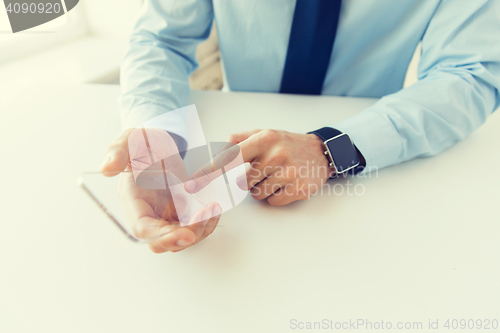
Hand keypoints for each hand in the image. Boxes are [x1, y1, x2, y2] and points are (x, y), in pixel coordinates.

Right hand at [100, 128, 221, 252]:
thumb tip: (105, 169)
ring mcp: (163, 216)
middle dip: (186, 236)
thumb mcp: (130, 140)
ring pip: (181, 238)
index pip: (144, 229)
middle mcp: (147, 214)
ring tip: (213, 208)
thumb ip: (118, 152)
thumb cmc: (144, 142)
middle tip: (206, 216)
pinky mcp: (178, 213)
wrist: (160, 143)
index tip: (186, 234)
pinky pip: (193, 228)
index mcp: (133, 200)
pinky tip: (214, 209)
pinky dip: (205, 223)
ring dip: (200, 230)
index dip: (163, 236)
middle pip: (163, 241)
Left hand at [185, 129, 331, 205]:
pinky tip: (286, 184)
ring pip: (256, 194)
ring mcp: (289, 172)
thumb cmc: (287, 144)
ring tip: (276, 176)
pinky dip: (275, 196)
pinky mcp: (298, 188)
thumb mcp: (265, 134)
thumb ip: (240, 139)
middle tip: (264, 170)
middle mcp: (276, 154)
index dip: (209, 172)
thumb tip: (217, 148)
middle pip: (242, 182)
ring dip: (261, 189)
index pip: (230, 157)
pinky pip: (272, 201)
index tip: (192, 185)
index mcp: (264, 139)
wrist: (320, 153)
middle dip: (248, 180)